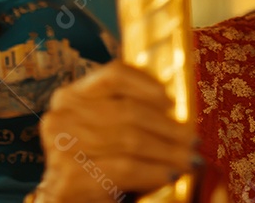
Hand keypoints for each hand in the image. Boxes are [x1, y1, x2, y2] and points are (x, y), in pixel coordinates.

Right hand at [36, 61, 195, 201]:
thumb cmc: (94, 167)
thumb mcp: (109, 134)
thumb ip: (132, 117)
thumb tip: (178, 117)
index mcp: (70, 96)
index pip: (113, 75)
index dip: (147, 84)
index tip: (171, 102)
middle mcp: (61, 117)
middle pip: (128, 111)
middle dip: (168, 127)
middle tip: (193, 141)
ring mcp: (62, 148)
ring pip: (131, 140)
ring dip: (168, 152)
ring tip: (190, 160)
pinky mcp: (70, 179)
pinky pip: (125, 169)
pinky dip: (153, 172)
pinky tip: (170, 176)